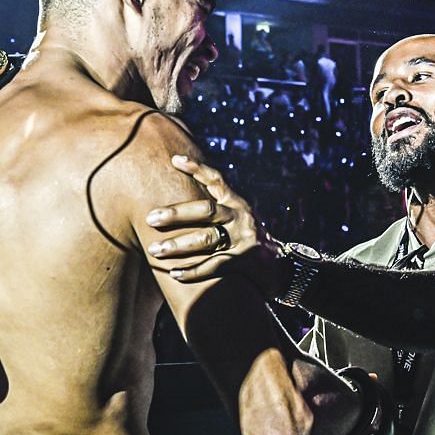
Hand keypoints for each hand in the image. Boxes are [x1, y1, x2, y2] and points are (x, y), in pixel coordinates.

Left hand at [146, 155, 287, 294]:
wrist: (283, 266)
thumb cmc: (250, 240)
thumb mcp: (239, 217)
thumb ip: (218, 207)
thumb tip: (182, 201)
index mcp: (237, 203)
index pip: (216, 180)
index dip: (197, 168)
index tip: (174, 160)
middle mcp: (240, 217)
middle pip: (206, 210)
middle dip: (176, 214)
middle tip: (151, 218)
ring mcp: (243, 240)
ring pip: (207, 239)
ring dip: (178, 245)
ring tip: (155, 250)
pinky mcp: (244, 262)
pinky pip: (214, 266)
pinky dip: (193, 271)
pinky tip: (174, 274)